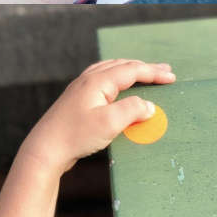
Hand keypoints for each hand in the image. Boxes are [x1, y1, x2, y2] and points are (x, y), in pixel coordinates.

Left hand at [20, 60, 175, 174]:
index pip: (133, 70)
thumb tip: (149, 106)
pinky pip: (102, 78)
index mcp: (98, 81)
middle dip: (145, 68)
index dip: (154, 73)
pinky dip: (118, 76)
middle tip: (165, 70)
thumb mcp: (110, 123)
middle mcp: (89, 79)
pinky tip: (118, 84)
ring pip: (111, 70)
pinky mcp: (77, 100)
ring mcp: (81, 88)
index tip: (172, 77)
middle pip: (123, 66)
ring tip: (145, 73)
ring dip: (131, 70)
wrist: (44, 150)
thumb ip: (133, 110)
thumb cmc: (76, 136)